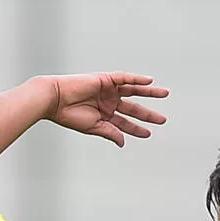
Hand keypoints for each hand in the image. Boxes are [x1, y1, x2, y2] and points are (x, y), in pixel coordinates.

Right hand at [46, 73, 168, 146]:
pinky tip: (149, 82)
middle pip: (133, 107)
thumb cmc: (70, 114)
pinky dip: (137, 79)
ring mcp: (108, 90)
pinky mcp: (106, 79)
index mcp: (104, 115)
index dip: (137, 129)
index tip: (148, 133)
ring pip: (133, 90)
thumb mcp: (94, 127)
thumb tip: (123, 142)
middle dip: (147, 113)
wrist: (55, 99)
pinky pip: (124, 78)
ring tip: (164, 93)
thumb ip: (110, 132)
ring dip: (149, 92)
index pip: (125, 122)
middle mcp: (108, 102)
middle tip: (162, 119)